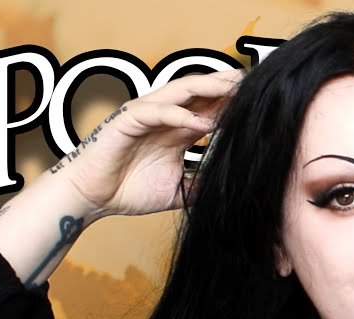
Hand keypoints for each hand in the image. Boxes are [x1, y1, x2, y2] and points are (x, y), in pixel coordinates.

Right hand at [47, 68, 241, 218]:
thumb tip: (230, 193)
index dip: (232, 104)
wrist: (92, 199)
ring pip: (180, 92)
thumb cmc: (128, 191)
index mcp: (177, 131)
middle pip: (200, 93)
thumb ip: (201, 186)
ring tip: (233, 88)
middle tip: (253, 84)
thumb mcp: (178, 191)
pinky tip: (201, 122)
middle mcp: (164, 118)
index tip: (261, 103)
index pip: (210, 109)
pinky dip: (179, 115)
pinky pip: (156, 112)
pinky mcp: (127, 120)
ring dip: (207, 88)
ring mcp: (145, 115)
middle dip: (226, 86)